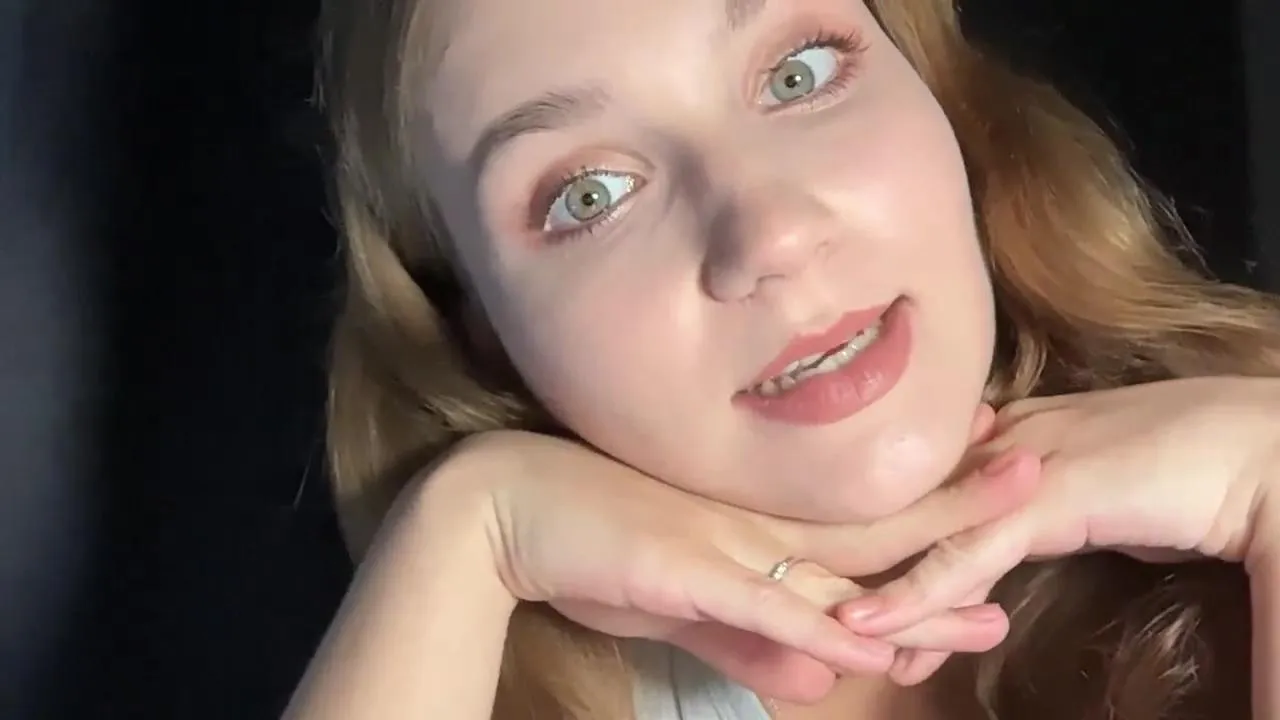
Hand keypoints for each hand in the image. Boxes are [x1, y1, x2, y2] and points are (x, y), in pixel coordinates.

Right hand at [454, 424, 1037, 702]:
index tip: (990, 472)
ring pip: (840, 574)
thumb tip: (822, 677)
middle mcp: (752, 525)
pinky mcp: (688, 572)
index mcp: (753, 521)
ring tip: (997, 596)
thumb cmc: (588, 546)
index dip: (926, 500)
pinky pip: (771, 607)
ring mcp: (724, 545)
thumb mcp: (680, 603)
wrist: (503, 512)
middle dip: (959, 519)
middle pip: (873, 532)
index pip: (858, 519)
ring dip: (918, 587)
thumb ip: (749, 640)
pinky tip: (882, 647)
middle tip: (1040, 490)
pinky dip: (829, 629)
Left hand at [838, 377, 1279, 685]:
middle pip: (907, 511)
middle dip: (864, 568)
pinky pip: (967, 553)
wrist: (1265, 447)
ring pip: (923, 534)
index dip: (893, 545)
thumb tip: (1031, 540)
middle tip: (823, 622)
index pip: (929, 497)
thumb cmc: (1197, 470)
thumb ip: (1055, 517)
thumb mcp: (1100, 504)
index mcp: (1009, 442)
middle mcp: (1002, 444)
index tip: (862, 594)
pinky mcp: (1047, 492)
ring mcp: (1020, 463)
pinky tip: (876, 625)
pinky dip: (920, 593)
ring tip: (834, 639)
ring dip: (880, 591)